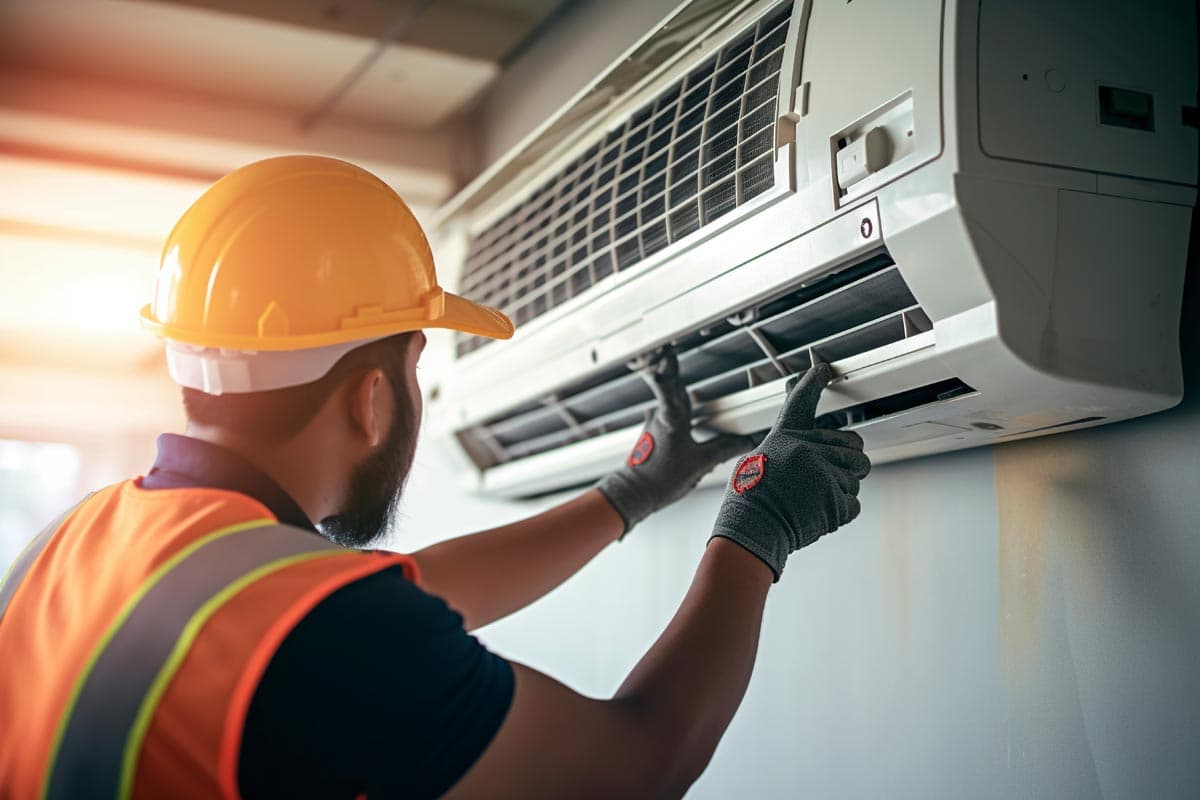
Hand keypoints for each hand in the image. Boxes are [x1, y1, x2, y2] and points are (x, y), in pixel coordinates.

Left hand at [595, 346, 754, 535]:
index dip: (669, 364)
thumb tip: (745, 441)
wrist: (635, 493)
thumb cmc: (662, 479)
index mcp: (672, 418)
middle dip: (672, 365)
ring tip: (673, 365)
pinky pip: (663, 409)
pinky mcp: (650, 431)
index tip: (668, 348)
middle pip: (669, 383)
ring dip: (671, 382)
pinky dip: (671, 402)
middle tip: (673, 347)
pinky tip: (677, 405)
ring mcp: (653, 421)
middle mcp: (660, 415)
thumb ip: (724, 448)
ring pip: (665, 395)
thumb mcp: (701, 463)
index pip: (670, 383)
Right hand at [709, 363, 870, 580]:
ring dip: (843, 489)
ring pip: (856, 477)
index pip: (800, 402)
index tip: (821, 370)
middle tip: (826, 477)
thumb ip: (786, 447)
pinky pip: (853, 503)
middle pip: (853, 447)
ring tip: (815, 499)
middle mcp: (806, 450)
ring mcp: (823, 474)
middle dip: (849, 462)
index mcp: (785, 438)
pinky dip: (840, 512)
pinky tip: (817, 513)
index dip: (812, 383)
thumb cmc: (751, 501)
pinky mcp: (835, 500)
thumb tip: (808, 439)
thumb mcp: (758, 461)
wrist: (751, 532)